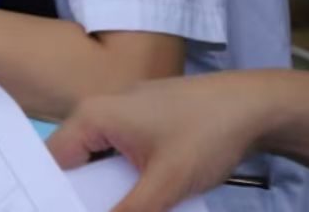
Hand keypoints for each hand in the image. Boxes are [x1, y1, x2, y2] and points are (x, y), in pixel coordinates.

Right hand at [47, 76, 274, 211]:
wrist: (255, 107)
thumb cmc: (206, 135)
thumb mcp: (166, 184)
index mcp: (92, 116)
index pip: (54, 160)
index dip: (53, 194)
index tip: (54, 211)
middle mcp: (100, 111)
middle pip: (76, 162)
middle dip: (82, 197)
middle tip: (87, 211)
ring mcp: (124, 116)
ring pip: (101, 161)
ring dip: (109, 191)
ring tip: (117, 208)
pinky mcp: (145, 124)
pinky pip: (121, 155)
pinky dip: (127, 180)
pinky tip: (139, 201)